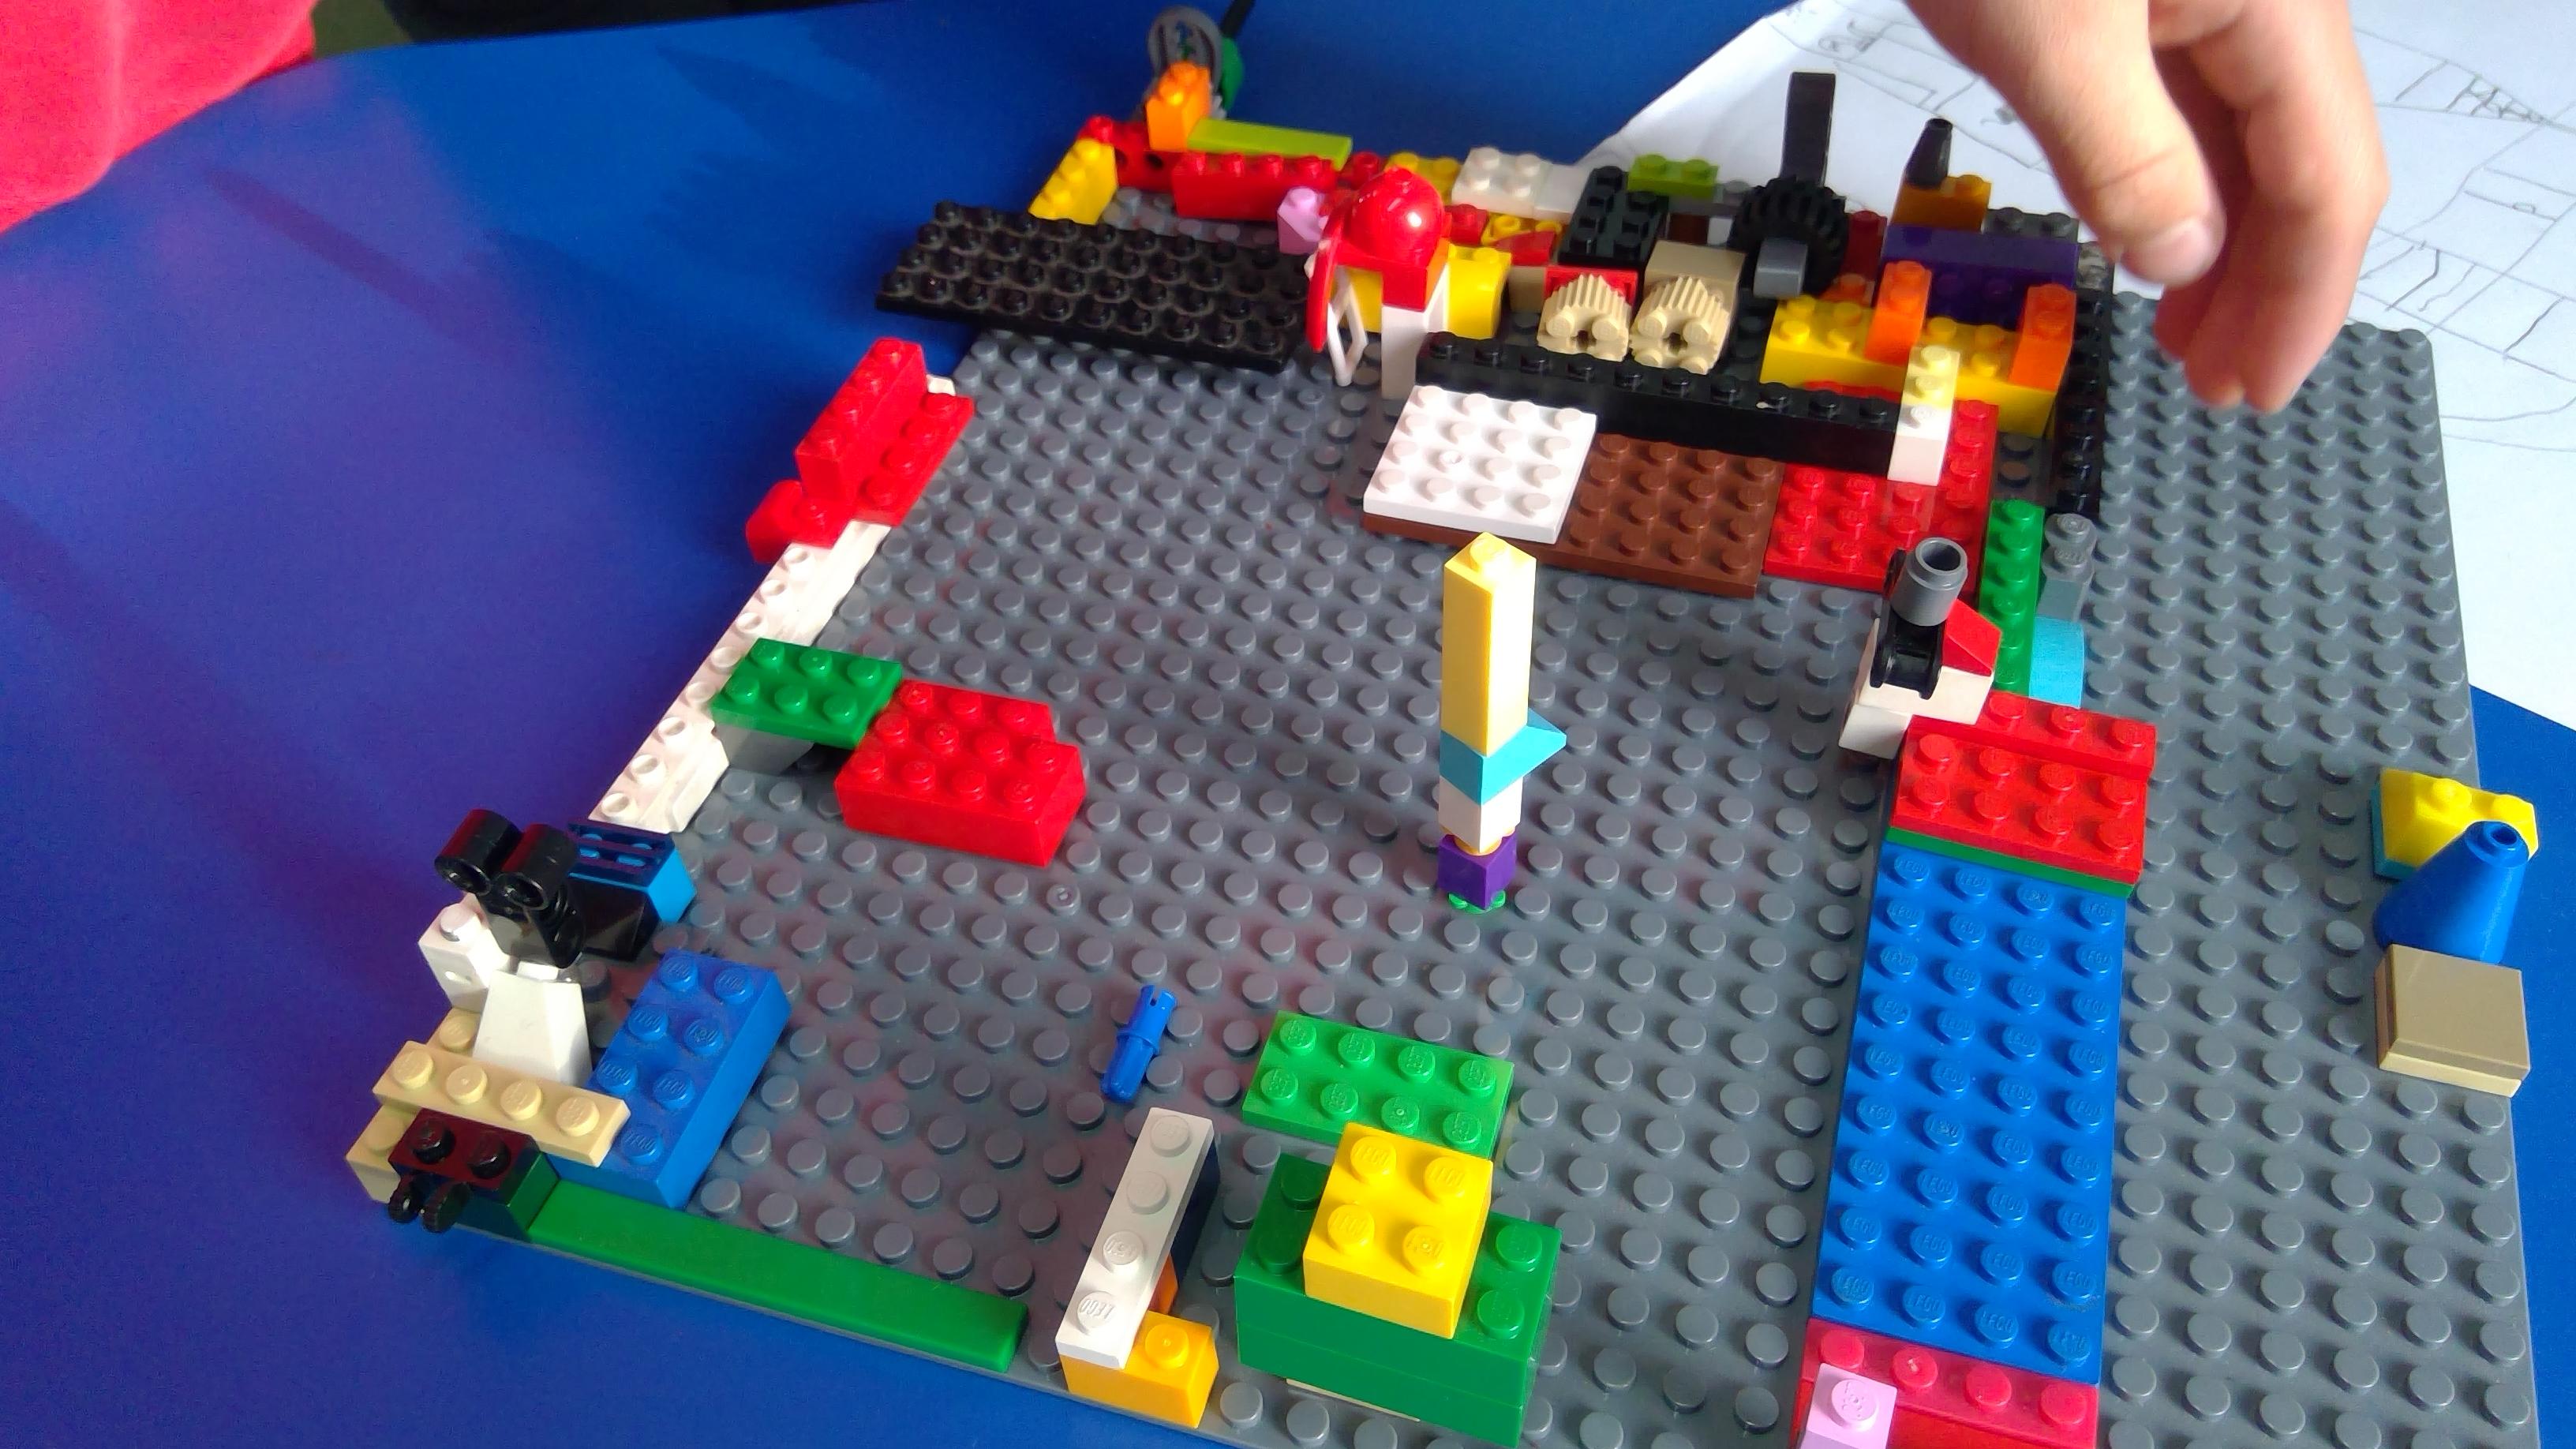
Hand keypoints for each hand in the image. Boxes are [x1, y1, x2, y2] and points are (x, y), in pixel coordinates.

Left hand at [1909, 0, 2387, 410]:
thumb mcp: (2049, 38)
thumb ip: (2122, 154)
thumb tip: (2179, 262)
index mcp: (2282, 9)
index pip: (2327, 180)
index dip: (2300, 299)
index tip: (2261, 388)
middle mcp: (2271, 6)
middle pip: (2299, 169)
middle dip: (2262, 287)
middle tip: (2214, 386)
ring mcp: (2213, 0)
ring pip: (2242, 146)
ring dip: (2215, 248)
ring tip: (2181, 339)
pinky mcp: (2150, 2)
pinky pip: (2185, 111)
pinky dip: (2171, 188)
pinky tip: (2146, 244)